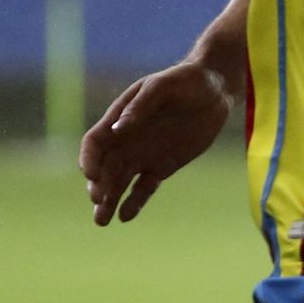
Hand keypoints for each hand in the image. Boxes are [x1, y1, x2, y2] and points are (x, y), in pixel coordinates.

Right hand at [79, 60, 235, 224]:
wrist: (214, 90)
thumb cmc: (185, 81)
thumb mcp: (162, 87)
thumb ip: (139, 107)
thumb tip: (116, 130)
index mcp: (119, 118)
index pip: (94, 142)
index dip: (89, 159)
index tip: (92, 176)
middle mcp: (126, 140)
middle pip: (104, 168)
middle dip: (98, 186)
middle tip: (99, 203)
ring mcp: (143, 155)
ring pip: (119, 182)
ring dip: (109, 201)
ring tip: (102, 221)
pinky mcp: (161, 167)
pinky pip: (143, 188)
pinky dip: (134, 202)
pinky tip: (125, 216)